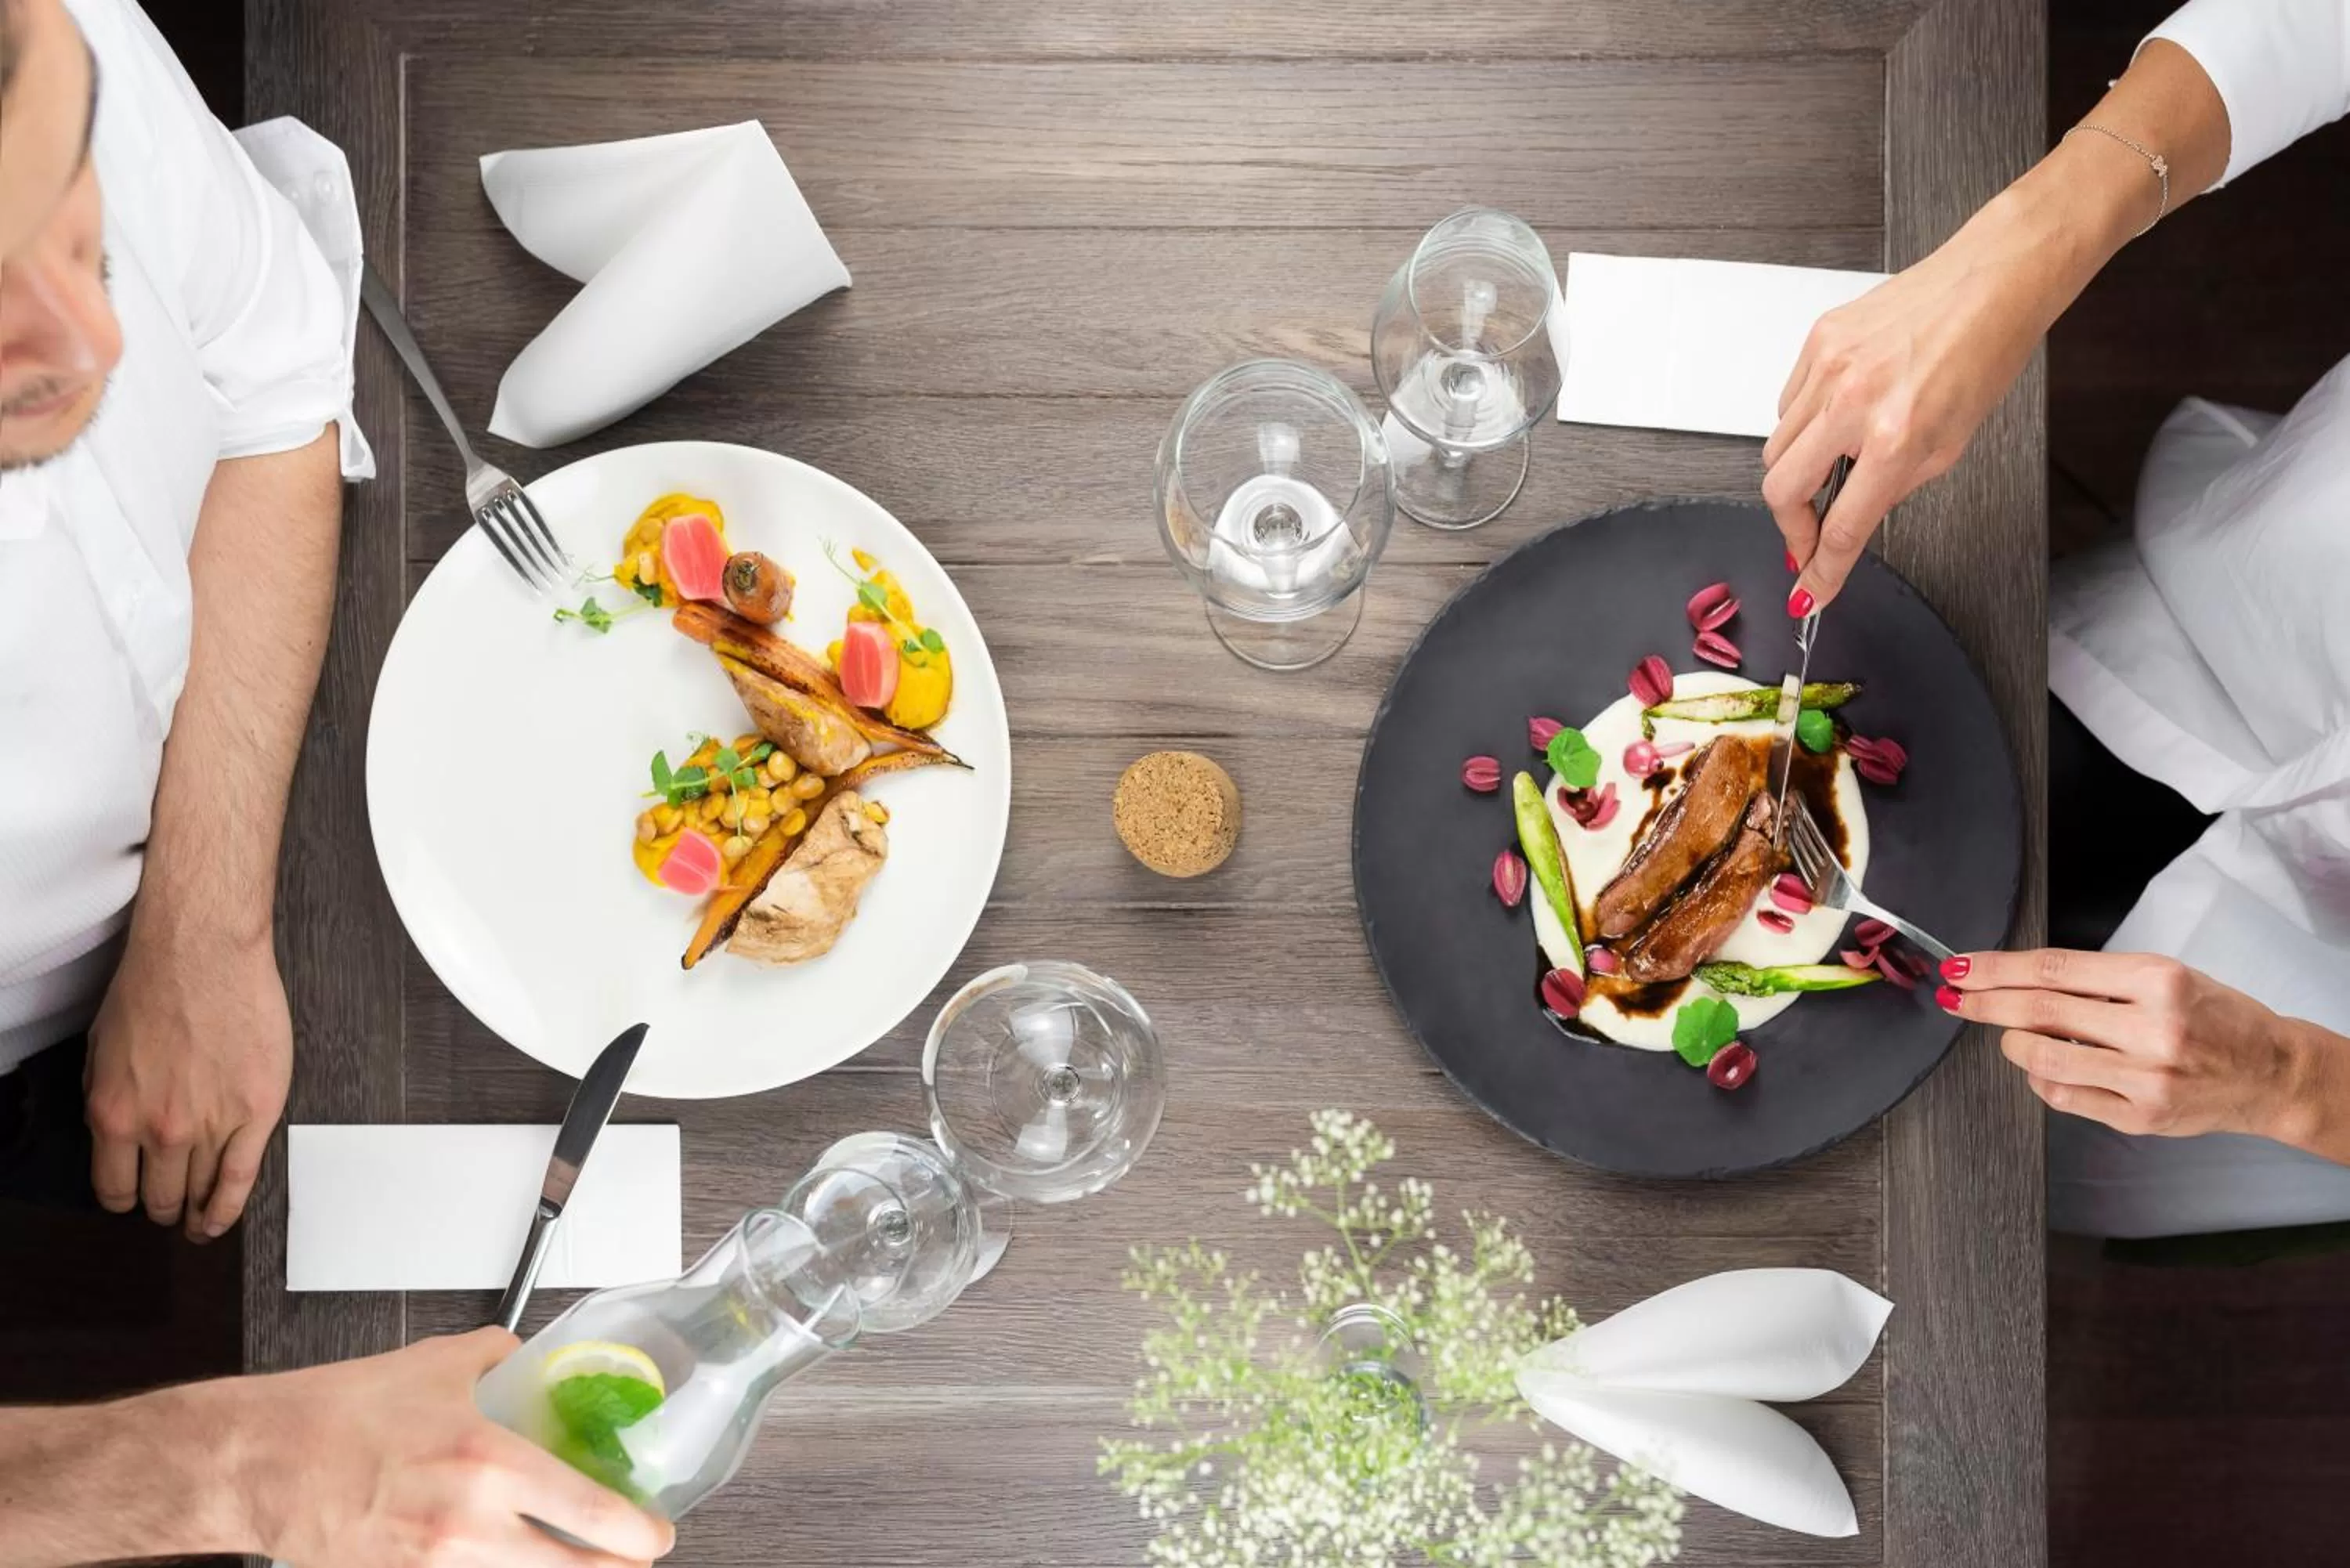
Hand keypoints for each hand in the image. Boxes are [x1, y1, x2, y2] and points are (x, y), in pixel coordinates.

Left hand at [83, 926, 290, 1237]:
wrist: (203, 953)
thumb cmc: (154, 986)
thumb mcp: (100, 1050)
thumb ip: (104, 1099)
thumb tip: (114, 1136)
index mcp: (114, 1114)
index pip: (114, 1188)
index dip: (124, 1201)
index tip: (133, 1202)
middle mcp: (160, 1128)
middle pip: (161, 1196)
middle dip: (162, 1208)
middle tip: (170, 1211)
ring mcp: (212, 1123)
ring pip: (201, 1191)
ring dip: (196, 1212)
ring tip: (198, 1220)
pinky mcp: (257, 1111)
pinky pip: (241, 1177)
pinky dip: (228, 1207)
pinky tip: (221, 1219)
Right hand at [231, 1328, 674, 1567]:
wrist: (260, 1461)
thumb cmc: (337, 1413)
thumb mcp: (437, 1365)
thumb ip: (497, 1360)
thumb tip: (529, 1361)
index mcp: (486, 1461)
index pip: (588, 1511)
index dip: (635, 1534)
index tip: (655, 1535)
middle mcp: (465, 1524)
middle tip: (628, 1556)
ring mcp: (432, 1564)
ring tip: (572, 1557)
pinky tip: (508, 1559)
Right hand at [1760, 230, 2048, 612]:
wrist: (1991, 282)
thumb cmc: (1982, 355)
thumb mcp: (1949, 446)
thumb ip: (1890, 490)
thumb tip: (1847, 524)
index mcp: (1896, 438)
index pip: (1840, 527)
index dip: (1820, 571)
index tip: (1809, 591)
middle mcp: (1853, 402)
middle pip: (1781, 491)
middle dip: (1791, 527)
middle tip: (1807, 539)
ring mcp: (1828, 367)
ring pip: (1776, 447)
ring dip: (1797, 472)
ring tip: (1833, 466)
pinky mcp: (1817, 340)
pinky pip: (1787, 403)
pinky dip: (1803, 423)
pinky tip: (1836, 416)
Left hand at [1937, 948, 2328, 1143]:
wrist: (2272, 1072)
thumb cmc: (2217, 1018)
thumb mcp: (2167, 977)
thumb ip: (2098, 980)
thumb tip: (2017, 980)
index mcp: (2158, 981)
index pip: (2053, 970)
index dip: (1996, 968)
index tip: (1962, 968)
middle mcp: (2153, 1028)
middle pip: (2039, 1011)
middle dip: (1985, 1003)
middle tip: (1958, 997)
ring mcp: (2146, 1078)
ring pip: (2042, 1058)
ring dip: (2010, 1043)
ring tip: (2010, 1034)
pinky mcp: (2140, 1117)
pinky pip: (2064, 1097)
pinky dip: (2041, 1079)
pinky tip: (2046, 1067)